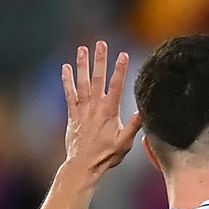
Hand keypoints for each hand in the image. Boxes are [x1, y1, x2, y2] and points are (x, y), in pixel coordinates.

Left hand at [61, 41, 141, 174]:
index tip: (123, 55)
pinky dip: (67, 81)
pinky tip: (65, 68)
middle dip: (100, 60)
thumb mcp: (125, 143)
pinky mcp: (72, 114)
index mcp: (109, 112)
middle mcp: (95, 107)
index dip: (120, 70)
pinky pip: (69, 94)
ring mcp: (82, 109)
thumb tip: (143, 111)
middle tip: (101, 44)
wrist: (83, 165)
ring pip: (82, 82)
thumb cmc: (106, 156)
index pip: (116, 86)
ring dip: (82, 65)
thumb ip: (133, 126)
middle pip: (98, 79)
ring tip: (83, 49)